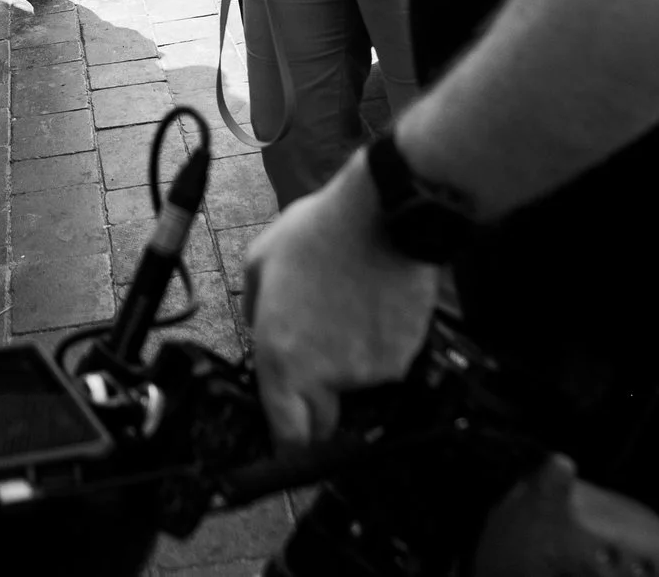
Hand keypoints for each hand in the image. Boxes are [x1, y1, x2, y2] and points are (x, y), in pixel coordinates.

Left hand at [244, 153, 437, 445]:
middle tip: (315, 368)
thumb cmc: (318, 232)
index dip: (286, 443)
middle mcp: (327, 374)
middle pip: (323, 428)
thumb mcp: (260, 264)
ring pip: (356, 393)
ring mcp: (369, 371)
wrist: (382, 216)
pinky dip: (377, 351)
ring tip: (345, 315)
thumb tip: (260, 334)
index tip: (286, 436)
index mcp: (282, 356)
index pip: (286, 435)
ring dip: (348, 370)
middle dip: (316, 411)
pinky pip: (385, 369)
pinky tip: (370, 310)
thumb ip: (256, 312)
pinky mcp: (403, 358)